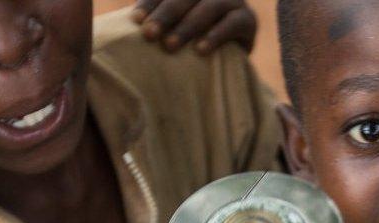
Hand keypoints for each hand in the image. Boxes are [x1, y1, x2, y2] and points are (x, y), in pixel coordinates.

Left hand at [132, 0, 256, 54]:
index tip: (135, 20)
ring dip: (187, 27)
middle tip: (148, 34)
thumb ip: (159, 19)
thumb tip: (129, 21)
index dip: (151, 3)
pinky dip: (216, 36)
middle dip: (165, 15)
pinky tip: (200, 51)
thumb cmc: (194, 44)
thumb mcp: (175, 27)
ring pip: (209, 7)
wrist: (231, 60)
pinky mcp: (248, 19)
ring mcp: (232, 0)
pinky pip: (233, 24)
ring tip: (169, 46)